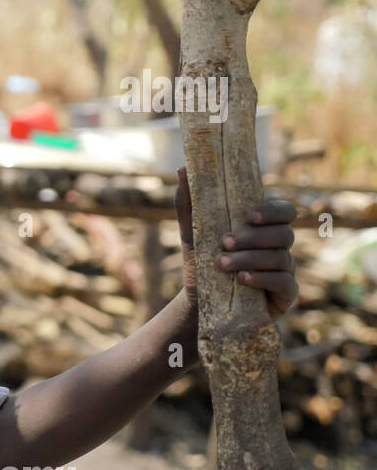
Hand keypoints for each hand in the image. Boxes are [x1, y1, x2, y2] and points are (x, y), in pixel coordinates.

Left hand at [175, 166, 298, 319]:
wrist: (199, 301)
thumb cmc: (201, 262)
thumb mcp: (192, 233)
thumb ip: (189, 203)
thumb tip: (183, 168)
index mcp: (263, 228)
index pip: (284, 211)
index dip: (272, 211)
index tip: (248, 216)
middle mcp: (279, 247)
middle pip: (284, 234)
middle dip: (254, 238)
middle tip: (224, 242)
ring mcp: (285, 271)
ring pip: (281, 258)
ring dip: (250, 258)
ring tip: (221, 264)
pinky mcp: (285, 295)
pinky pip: (285, 283)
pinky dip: (262, 279)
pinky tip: (242, 278)